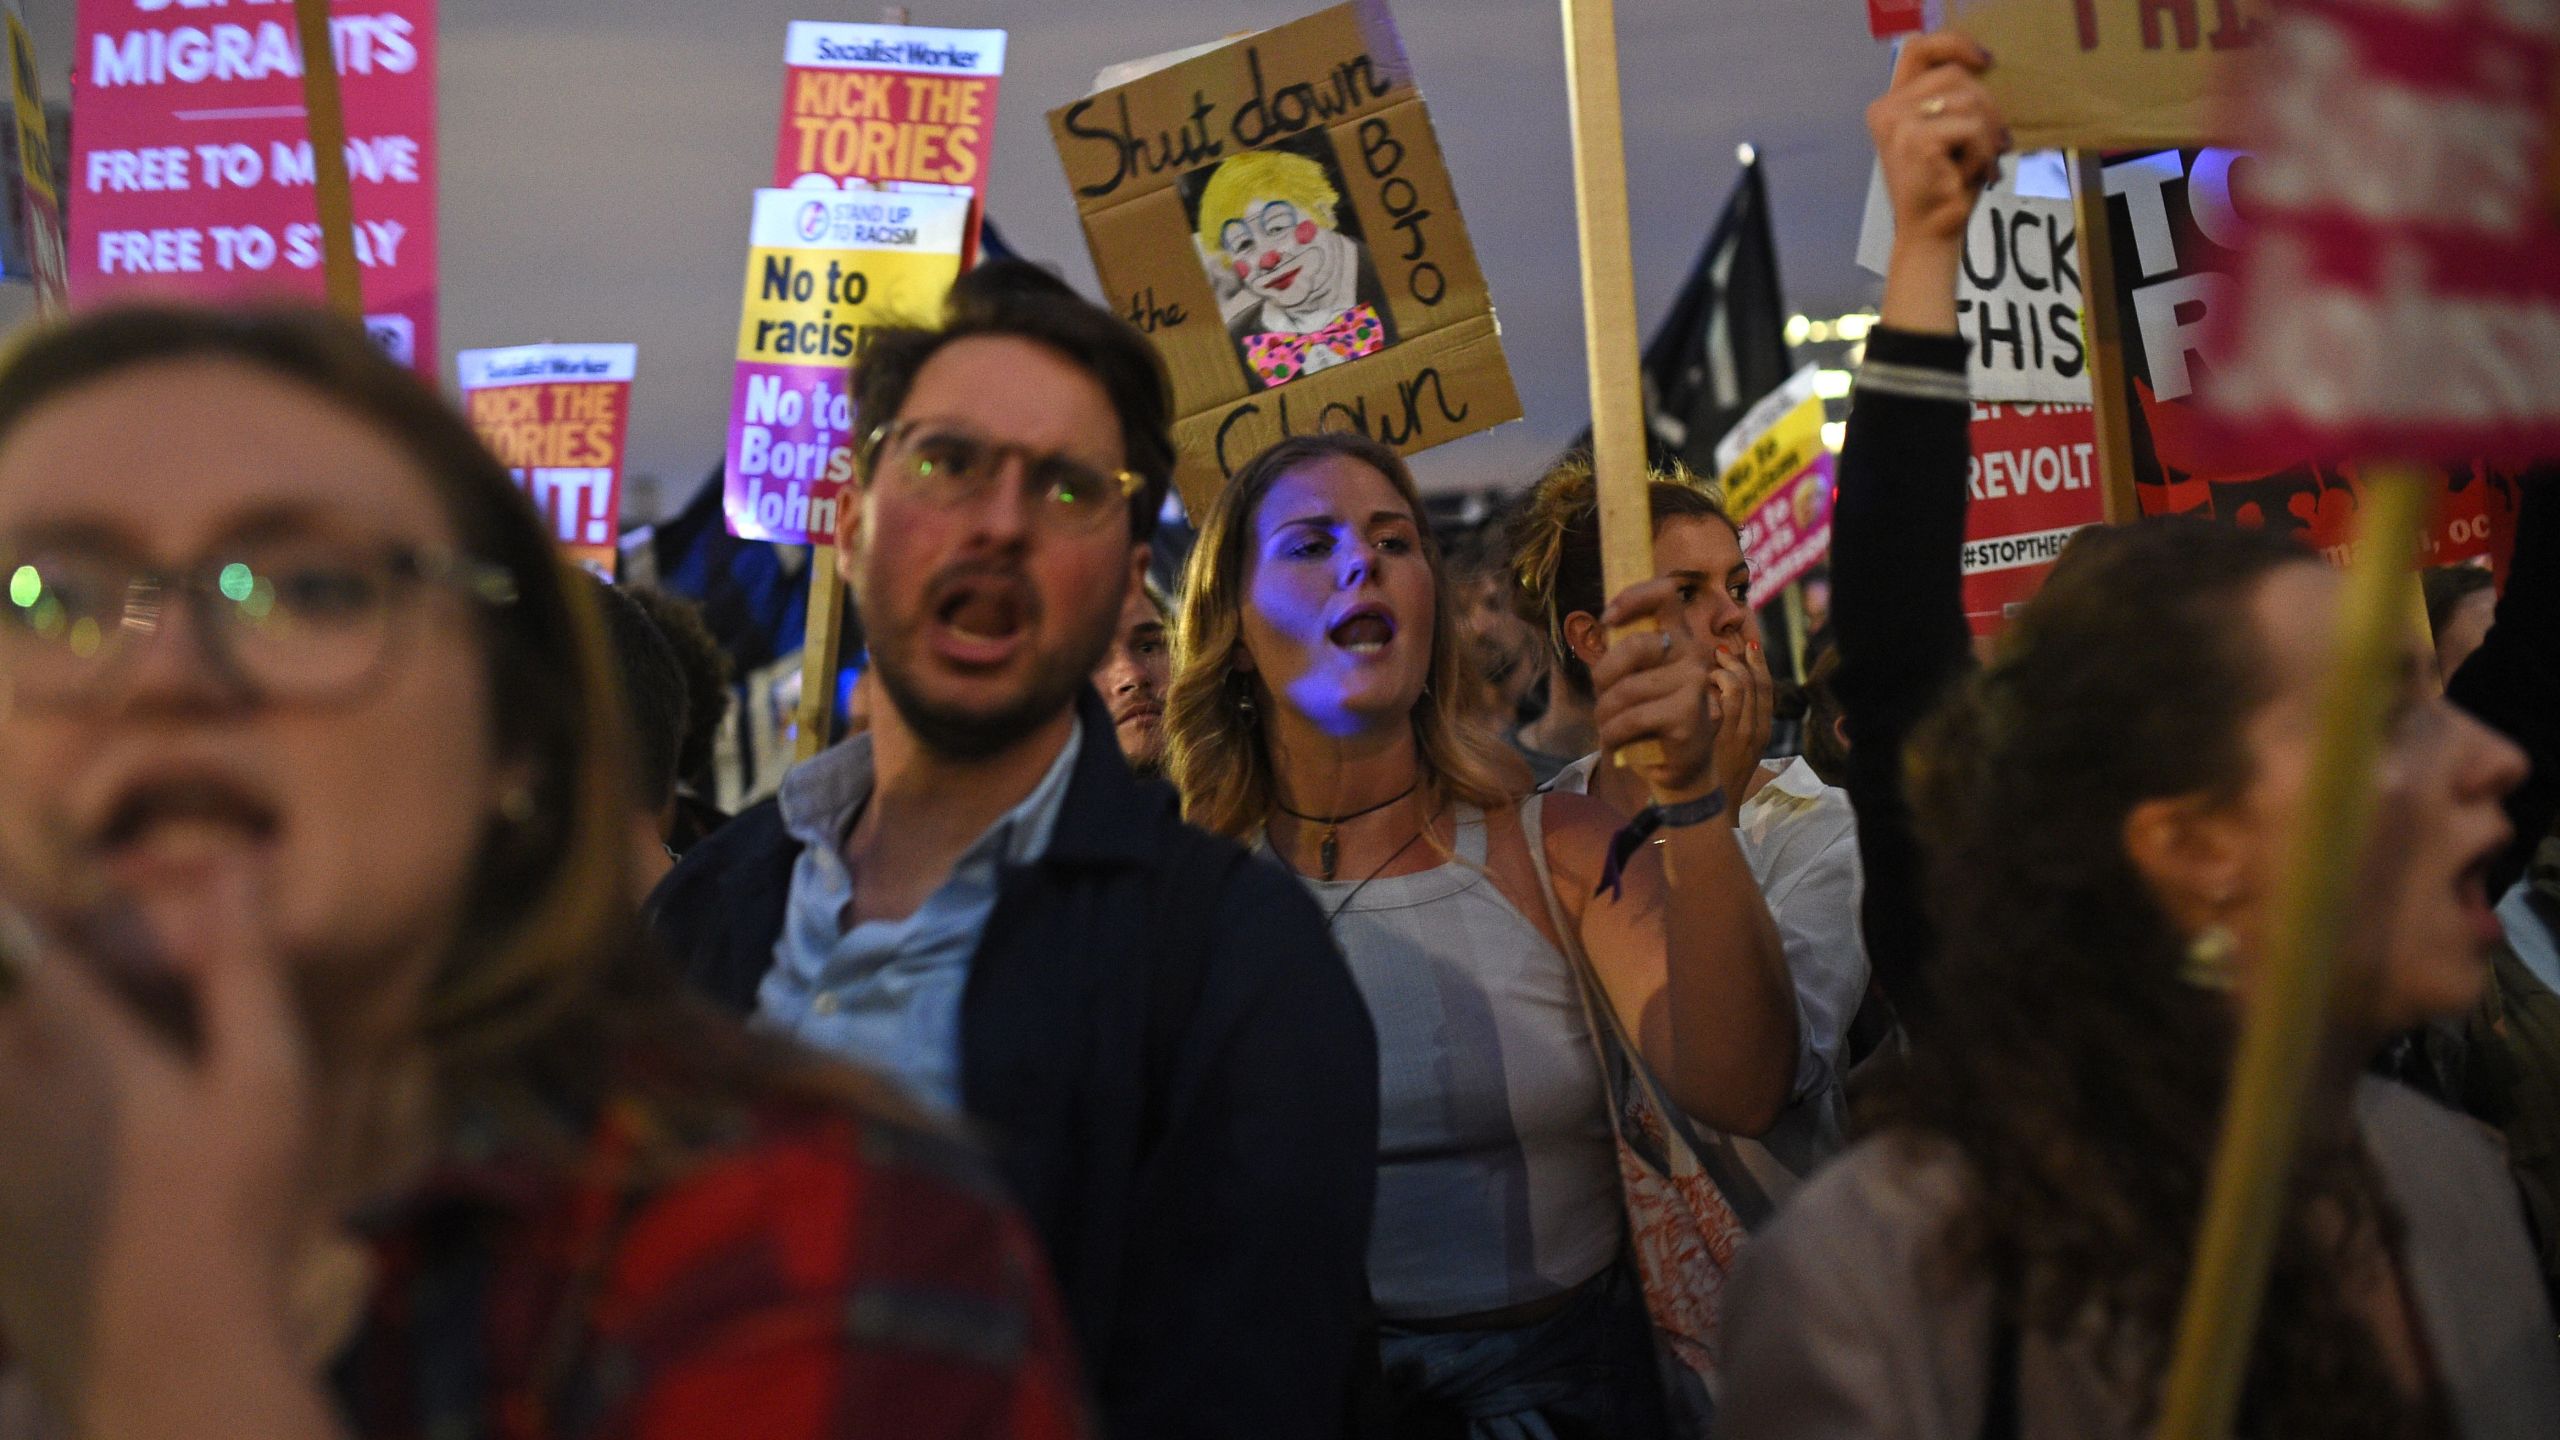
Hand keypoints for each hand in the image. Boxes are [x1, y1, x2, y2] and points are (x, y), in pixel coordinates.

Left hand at [0, 865, 311, 1427]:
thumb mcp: (267, 1086)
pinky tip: (71, 1105)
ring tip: (60, 1005)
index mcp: (71, 1043)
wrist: (170, 1355)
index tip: (53, 874)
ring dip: (19, 1002)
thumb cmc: (232, 1214)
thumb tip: (234, 868)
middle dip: (22, 948)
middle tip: (57, 937)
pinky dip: (18, 1075)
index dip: (21, 888)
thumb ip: (243, 972)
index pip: (11, 928)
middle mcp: (1, 1081)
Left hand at [1591, 579, 1724, 805]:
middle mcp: (1694, 654)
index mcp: (1680, 638)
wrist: (1678, 768)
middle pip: (1634, 646)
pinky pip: (1631, 718)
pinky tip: (1617, 740)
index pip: (1665, 594)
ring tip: (1609, 726)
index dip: (1633, 597)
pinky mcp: (1687, 714)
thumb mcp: (1634, 678)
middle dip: (1603, 676)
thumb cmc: (1649, 719)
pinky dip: (1613, 733)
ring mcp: (1695, 682)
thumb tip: (1605, 621)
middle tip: (1602, 700)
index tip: (1608, 619)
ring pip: (1626, 689)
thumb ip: (1625, 652)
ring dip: (1605, 713)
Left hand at [1706, 641, 1774, 801]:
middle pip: (1758, 682)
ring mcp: (1741, 733)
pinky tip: (1700, 682)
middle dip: (1741, 659)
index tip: (1746, 647)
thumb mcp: (1732, 748)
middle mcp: (1757, 730)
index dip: (1758, 663)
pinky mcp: (1723, 736)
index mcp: (1762, 731)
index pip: (1767, 688)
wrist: (1707, 808)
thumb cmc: (1714, 776)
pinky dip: (1715, 682)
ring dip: (1725, 668)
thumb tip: (1720, 689)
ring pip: (1742, 685)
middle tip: (1721, 649)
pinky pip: (1726, 698)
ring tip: (1710, 664)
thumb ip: (1732, 721)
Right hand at [1868, 33, 2008, 247]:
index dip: (1954, 44)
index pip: (1919, 49)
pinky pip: (1972, 127)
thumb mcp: (1948, 133)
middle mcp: (1886, 110)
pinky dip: (1984, 152)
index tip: (1986, 61)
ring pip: (1969, 101)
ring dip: (1988, 135)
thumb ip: (1952, 99)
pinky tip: (1974, 174)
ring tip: (1982, 163)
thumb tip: (1986, 69)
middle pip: (1955, 74)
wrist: (1930, 234)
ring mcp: (1898, 124)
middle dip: (1987, 106)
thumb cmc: (1943, 186)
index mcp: (1889, 105)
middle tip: (1997, 141)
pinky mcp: (1917, 141)